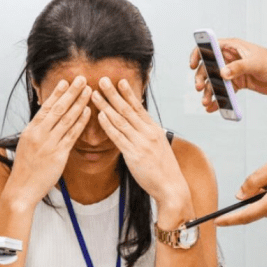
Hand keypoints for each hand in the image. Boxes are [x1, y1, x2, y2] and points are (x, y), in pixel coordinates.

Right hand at [7, 76, 91, 206]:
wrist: (22, 188)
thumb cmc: (25, 168)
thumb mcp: (26, 144)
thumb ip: (37, 131)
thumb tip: (45, 118)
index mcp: (30, 130)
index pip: (46, 107)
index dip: (57, 93)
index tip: (66, 82)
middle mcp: (39, 134)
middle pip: (58, 109)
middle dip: (71, 92)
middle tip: (82, 79)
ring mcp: (49, 144)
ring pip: (67, 119)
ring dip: (79, 103)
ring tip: (88, 91)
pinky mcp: (58, 155)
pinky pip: (72, 135)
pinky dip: (80, 122)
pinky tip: (88, 112)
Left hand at [91, 77, 193, 228]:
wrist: (172, 187)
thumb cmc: (164, 168)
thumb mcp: (159, 146)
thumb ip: (149, 134)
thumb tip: (141, 124)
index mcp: (154, 129)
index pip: (138, 107)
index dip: (128, 93)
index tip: (119, 81)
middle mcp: (148, 133)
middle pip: (127, 109)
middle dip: (113, 93)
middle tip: (102, 80)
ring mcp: (141, 143)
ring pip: (120, 120)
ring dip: (106, 105)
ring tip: (95, 94)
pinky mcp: (134, 155)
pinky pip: (118, 137)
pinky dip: (109, 125)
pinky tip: (100, 115)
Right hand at [189, 38, 266, 111]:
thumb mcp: (256, 63)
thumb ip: (238, 67)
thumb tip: (223, 74)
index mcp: (233, 47)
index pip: (210, 46)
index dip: (198, 54)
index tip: (193, 65)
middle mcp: (230, 58)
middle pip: (209, 67)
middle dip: (202, 78)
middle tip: (200, 88)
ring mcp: (233, 71)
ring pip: (215, 81)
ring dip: (209, 92)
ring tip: (207, 102)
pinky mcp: (238, 83)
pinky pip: (224, 91)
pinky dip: (218, 99)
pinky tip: (213, 107)